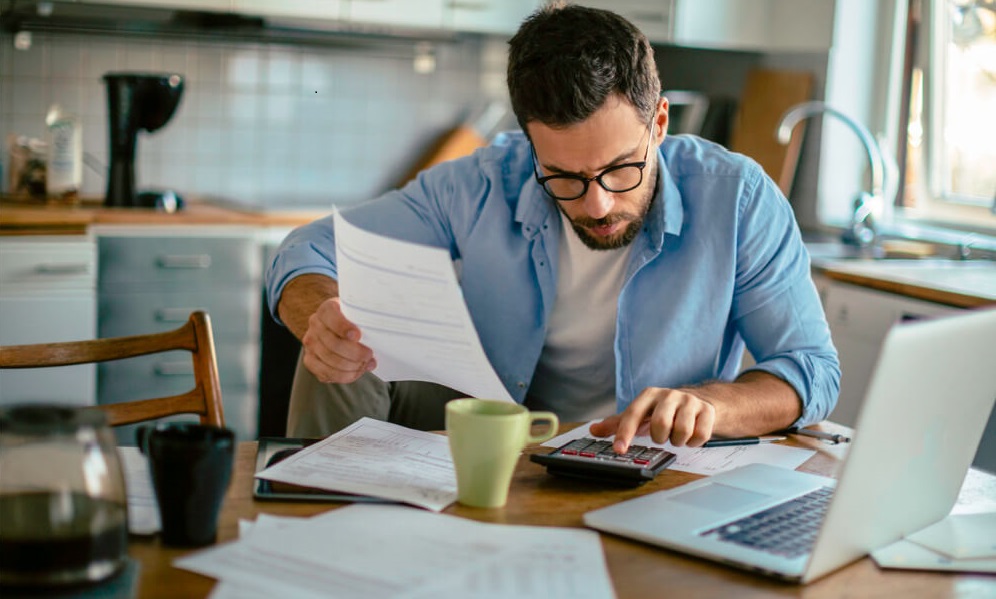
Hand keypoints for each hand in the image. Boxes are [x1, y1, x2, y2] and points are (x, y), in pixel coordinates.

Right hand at [300, 297, 375, 383]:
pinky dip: (344, 376)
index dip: (343, 327)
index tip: (358, 336)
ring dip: (351, 366)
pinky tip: (356, 372)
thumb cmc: (356, 321)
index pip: (330, 316)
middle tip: (369, 355)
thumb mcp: (361, 314)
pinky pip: (325, 373)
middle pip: (332, 343)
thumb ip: (367, 320)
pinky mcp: (310, 360)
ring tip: (366, 365)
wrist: (342, 329)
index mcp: (327, 309)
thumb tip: (380, 336)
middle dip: (354, 353)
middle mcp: (315, 324)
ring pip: (330, 360)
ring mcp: (310, 343)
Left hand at [589, 387, 715, 452]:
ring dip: (677, 441)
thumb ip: (618, 424)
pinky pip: (700, 435)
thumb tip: (593, 430)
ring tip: (677, 435)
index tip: (618, 450)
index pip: (633, 414)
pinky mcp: (707, 410)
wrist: (701, 402)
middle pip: (661, 424)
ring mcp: (690, 401)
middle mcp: (669, 395)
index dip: (624, 433)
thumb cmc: (665, 411)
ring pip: (682, 432)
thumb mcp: (641, 414)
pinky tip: (691, 435)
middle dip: (660, 437)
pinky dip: (694, 442)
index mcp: (649, 395)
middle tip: (662, 436)